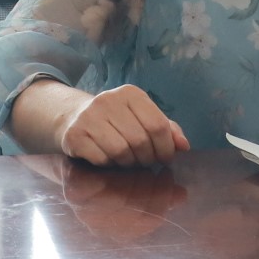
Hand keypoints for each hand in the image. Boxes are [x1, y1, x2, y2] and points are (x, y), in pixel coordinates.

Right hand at [55, 85, 188, 166]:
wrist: (74, 118)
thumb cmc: (117, 121)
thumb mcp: (143, 118)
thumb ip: (167, 130)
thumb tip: (184, 146)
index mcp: (130, 94)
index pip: (158, 125)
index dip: (166, 148)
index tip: (165, 158)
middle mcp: (108, 100)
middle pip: (140, 141)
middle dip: (147, 158)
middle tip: (145, 161)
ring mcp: (89, 117)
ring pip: (121, 151)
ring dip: (128, 163)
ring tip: (127, 160)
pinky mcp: (75, 135)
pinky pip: (102, 159)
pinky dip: (109, 165)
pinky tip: (108, 159)